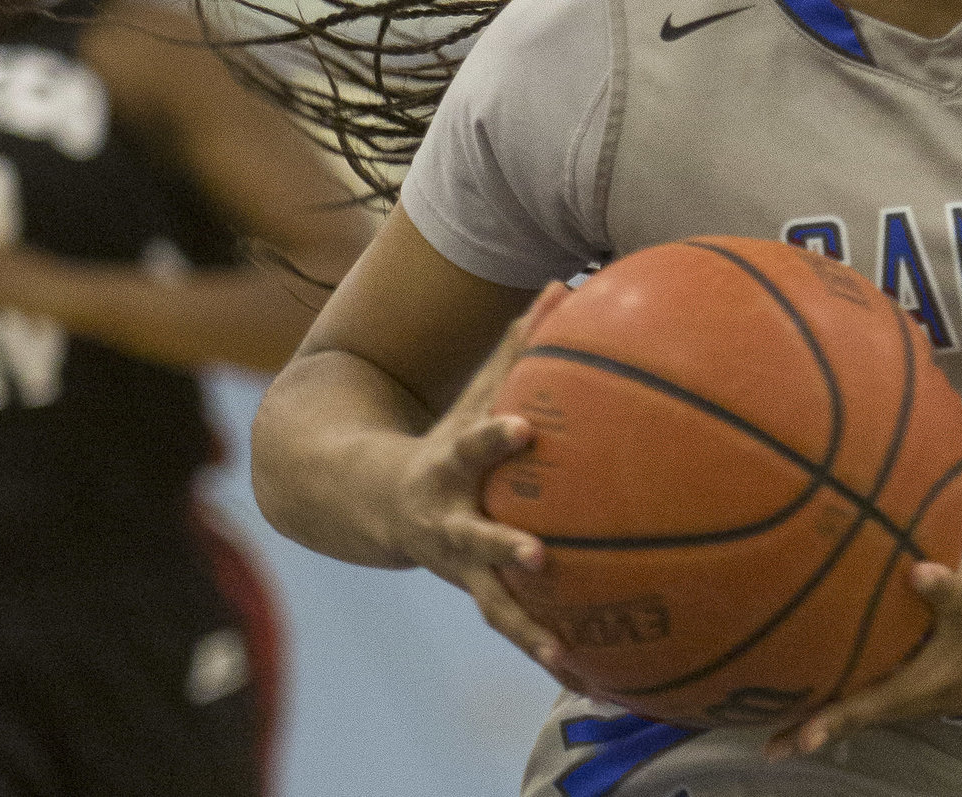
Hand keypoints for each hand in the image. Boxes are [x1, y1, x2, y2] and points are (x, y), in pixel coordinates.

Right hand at [375, 284, 574, 680]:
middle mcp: (448, 523)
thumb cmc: (447, 437)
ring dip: (528, 628)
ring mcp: (459, 566)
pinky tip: (593, 678)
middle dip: (503, 546)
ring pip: (493, 602)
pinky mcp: (476, 594)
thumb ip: (521, 345)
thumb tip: (568, 283)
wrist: (368, 503)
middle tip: (539, 556)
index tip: (521, 429)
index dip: (492, 438)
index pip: (471, 445)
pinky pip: (517, 627)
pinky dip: (549, 650)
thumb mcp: (476, 392)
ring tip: (566, 657)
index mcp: (447, 467)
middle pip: (474, 537)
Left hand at [768, 484, 961, 758]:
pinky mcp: (951, 705)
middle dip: (853, 711)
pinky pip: (897, 714)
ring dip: (839, 727)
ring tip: (778, 744)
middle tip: (799, 732)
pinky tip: (802, 734)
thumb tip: (940, 425)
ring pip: (892, 712)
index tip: (919, 573)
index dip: (943, 587)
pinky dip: (853, 724)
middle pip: (907, 690)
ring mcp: (958, 691)